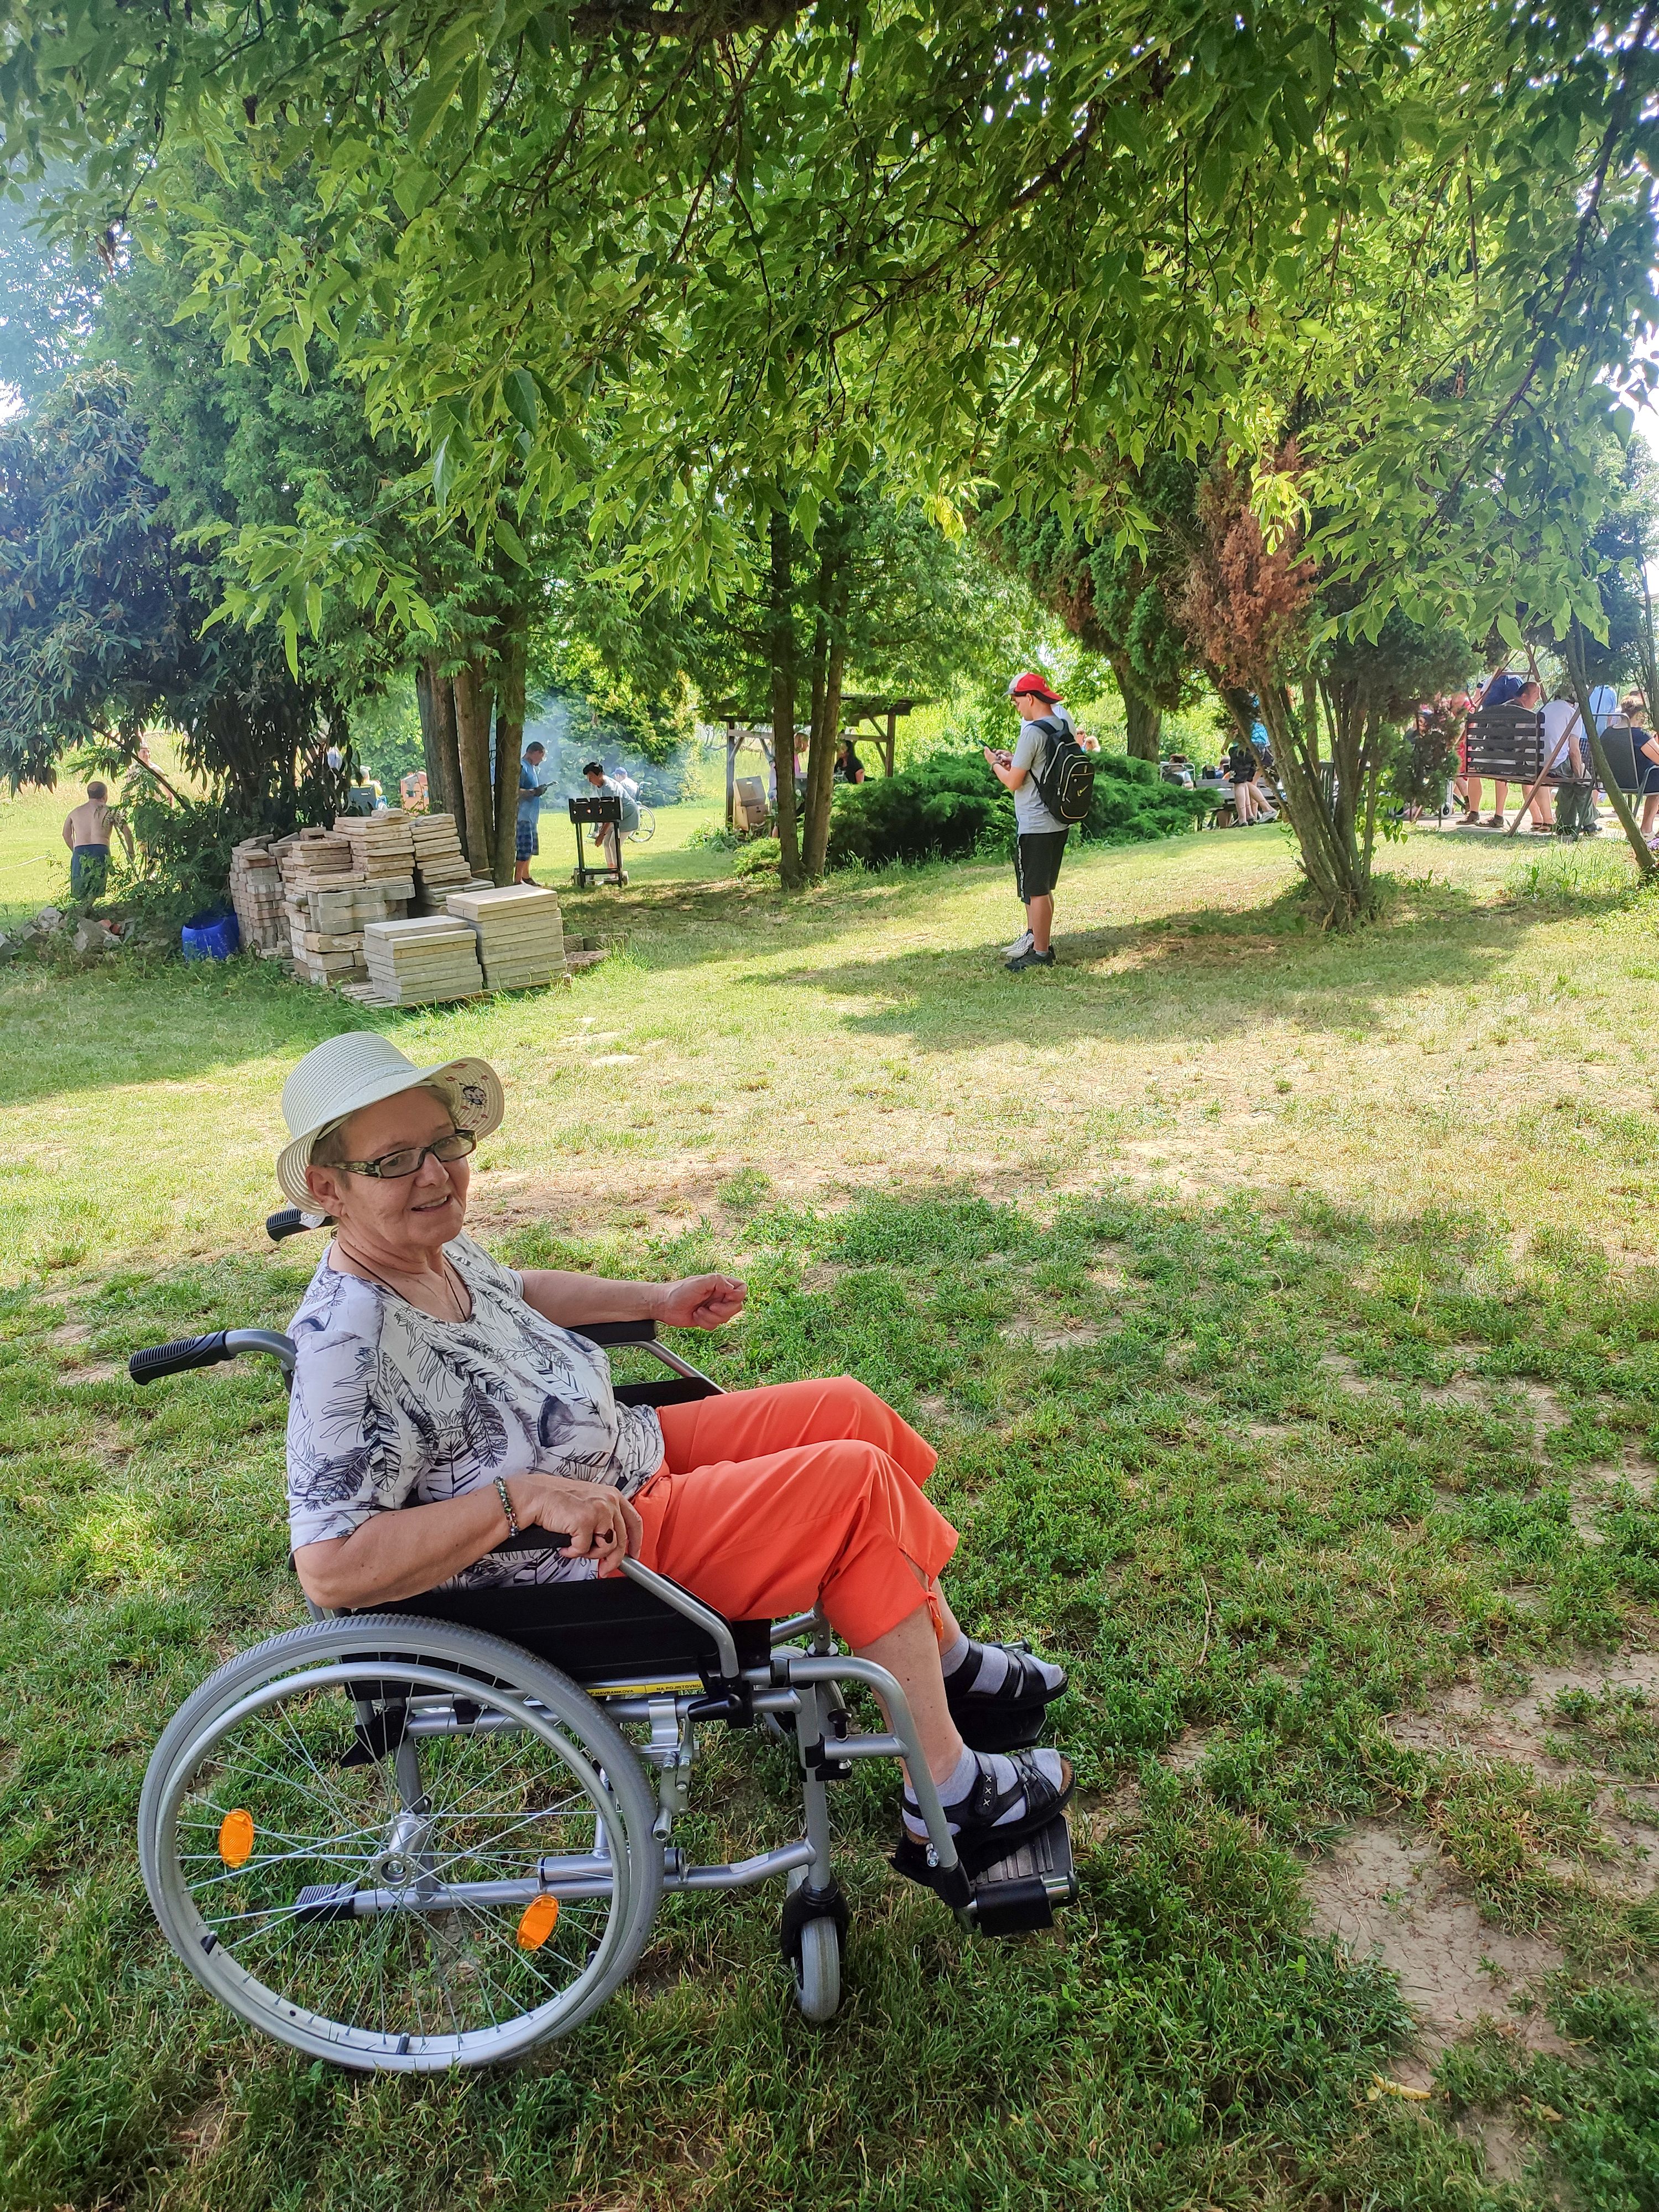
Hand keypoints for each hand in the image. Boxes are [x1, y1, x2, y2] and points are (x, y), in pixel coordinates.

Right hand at [508, 1474, 642, 1574]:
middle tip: (603, 1569)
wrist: (535, 1496)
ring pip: (605, 1547)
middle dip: (612, 1560)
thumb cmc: (557, 1499)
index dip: (636, 1542)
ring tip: (576, 1547)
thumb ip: (603, 1518)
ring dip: (589, 1554)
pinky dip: (573, 1552)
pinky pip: (584, 1550)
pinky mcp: (585, 1522)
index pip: (634, 1521)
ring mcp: (598, 1511)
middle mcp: (608, 1501)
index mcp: (612, 1495)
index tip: (634, 1554)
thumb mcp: (589, 1502)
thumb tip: (611, 1542)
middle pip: (621, 1540)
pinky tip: (565, 1545)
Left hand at [655, 1272, 746, 1329]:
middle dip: (723, 1310)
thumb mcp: (698, 1282)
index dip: (738, 1295)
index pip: (741, 1288)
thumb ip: (716, 1281)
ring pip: (726, 1318)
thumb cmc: (678, 1291)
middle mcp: (719, 1295)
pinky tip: (695, 1316)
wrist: (664, 1306)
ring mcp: (714, 1308)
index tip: (727, 1297)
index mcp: (719, 1283)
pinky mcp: (708, 1319)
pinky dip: (705, 1323)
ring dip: (711, 1317)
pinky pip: (715, 1325)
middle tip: (710, 1307)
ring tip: (698, 1311)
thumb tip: (732, 1287)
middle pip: (737, 1306)